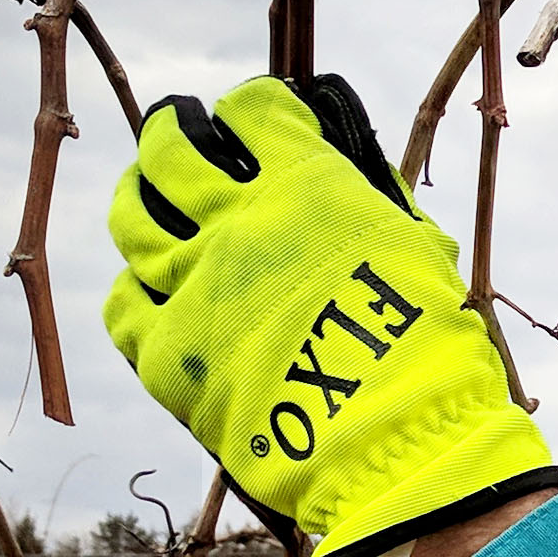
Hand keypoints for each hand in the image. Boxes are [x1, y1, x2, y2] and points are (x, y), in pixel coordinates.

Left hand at [104, 73, 557, 556]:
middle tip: (179, 130)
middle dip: (174, 130)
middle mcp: (240, 226)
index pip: (254, 112)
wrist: (401, 448)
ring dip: (139, 196)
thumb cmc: (430, 350)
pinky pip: (127, 306)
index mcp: (309, 190)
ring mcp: (197, 290)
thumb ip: (367, 198)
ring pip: (134, 220)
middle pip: (172, 151)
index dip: (255, 108)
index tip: (259, 116)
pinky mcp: (171, 357)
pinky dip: (137, 288)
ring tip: (147, 194)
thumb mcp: (414, 247)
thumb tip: (337, 168)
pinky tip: (152, 286)